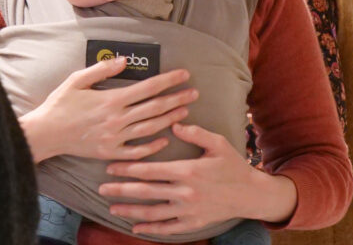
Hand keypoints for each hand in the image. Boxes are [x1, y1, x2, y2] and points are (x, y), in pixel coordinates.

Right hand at [19, 57, 197, 162]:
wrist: (46, 133)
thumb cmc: (60, 104)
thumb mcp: (77, 80)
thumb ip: (102, 69)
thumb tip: (124, 60)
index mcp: (112, 99)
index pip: (148, 88)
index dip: (169, 80)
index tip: (184, 74)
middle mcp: (117, 119)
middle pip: (154, 107)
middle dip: (177, 98)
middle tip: (194, 92)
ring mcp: (115, 138)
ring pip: (150, 128)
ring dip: (170, 119)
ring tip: (185, 110)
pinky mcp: (110, 152)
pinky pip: (137, 151)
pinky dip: (152, 146)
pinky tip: (164, 139)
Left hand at [99, 123, 296, 235]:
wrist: (251, 194)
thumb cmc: (233, 165)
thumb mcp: (217, 143)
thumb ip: (195, 132)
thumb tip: (173, 123)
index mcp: (188, 170)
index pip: (150, 170)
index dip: (128, 168)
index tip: (110, 167)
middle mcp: (185, 192)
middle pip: (146, 192)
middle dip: (121, 190)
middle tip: (101, 188)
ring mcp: (188, 210)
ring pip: (152, 212)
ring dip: (130, 211)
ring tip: (112, 208)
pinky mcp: (193, 223)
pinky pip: (168, 228)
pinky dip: (150, 228)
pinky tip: (135, 227)